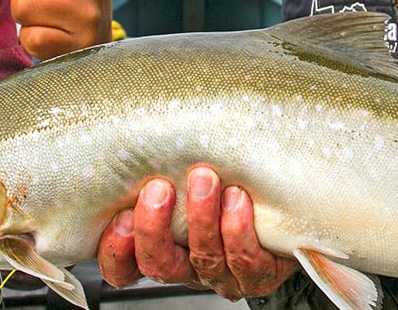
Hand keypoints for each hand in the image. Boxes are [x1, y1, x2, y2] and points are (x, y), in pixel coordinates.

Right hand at [97, 165, 296, 298]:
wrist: (280, 208)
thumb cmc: (221, 184)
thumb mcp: (182, 178)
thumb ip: (160, 169)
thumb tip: (137, 122)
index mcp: (160, 251)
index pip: (123, 266)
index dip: (117, 250)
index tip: (121, 216)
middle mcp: (188, 267)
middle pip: (159, 265)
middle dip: (155, 228)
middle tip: (159, 189)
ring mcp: (223, 274)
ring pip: (205, 259)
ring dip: (201, 218)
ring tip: (205, 179)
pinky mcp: (259, 275)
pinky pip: (246, 262)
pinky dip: (239, 230)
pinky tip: (238, 199)